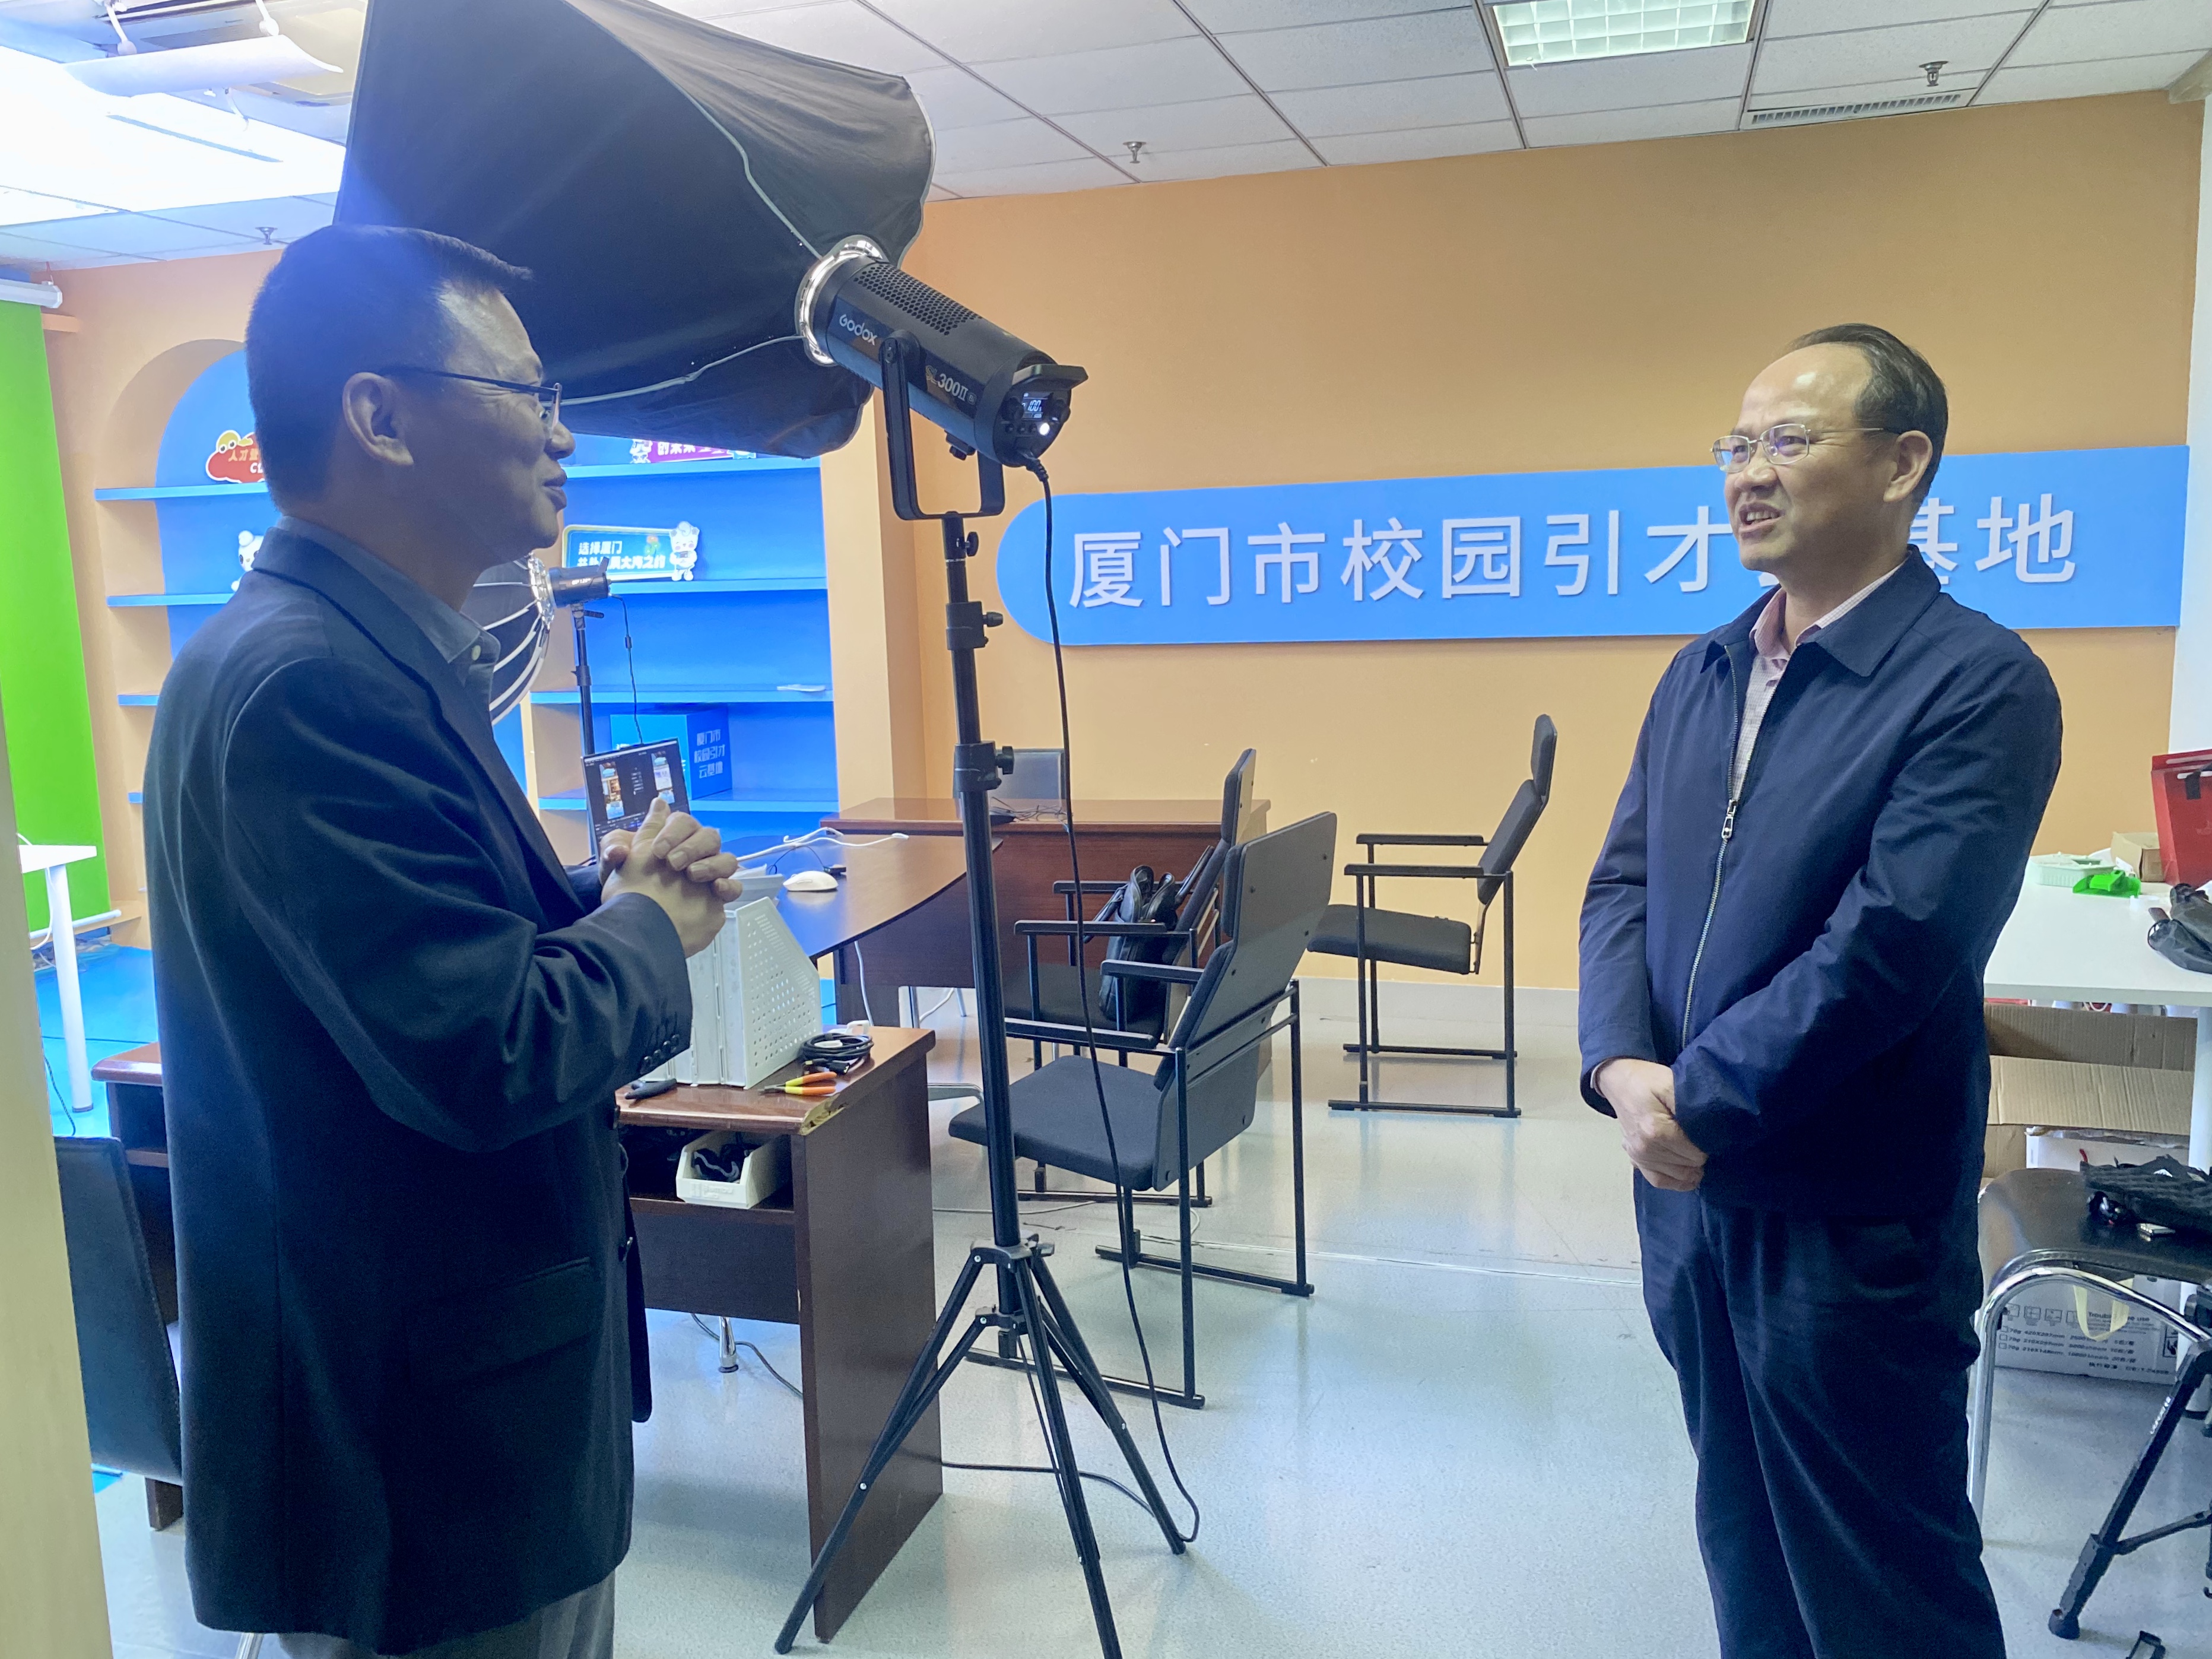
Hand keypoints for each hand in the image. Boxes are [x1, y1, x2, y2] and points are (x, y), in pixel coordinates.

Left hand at [602, 798, 729, 956]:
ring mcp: (709, 875)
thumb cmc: (625, 891)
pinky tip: (716, 888)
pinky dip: (729, 886)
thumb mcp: (614, 866)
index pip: (683, 821)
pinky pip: (734, 887)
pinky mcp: (717, 897)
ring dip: (712, 863)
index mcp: (673, 839)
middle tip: (673, 864)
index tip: (657, 850)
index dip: (673, 831)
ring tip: (692, 875)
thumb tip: (638, 824)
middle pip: (709, 836)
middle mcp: (695, 853)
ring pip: (727, 859)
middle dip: (692, 847)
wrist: (636, 929)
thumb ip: (617, 846)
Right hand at [1596, 1058, 1706, 1191]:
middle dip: (1699, 1157)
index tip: (1710, 1136)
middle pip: (1686, 1165)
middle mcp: (1644, 1148)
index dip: (1706, 1146)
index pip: (1693, 1153)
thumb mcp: (1670, 1083)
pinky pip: (1657, 1180)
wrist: (1619, 1082)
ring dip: (1691, 1171)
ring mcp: (1637, 1156)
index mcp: (1654, 1130)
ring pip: (1674, 1175)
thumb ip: (1689, 1106)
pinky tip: (1688, 1179)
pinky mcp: (1634, 1159)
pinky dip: (1675, 1183)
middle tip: (1707, 1144)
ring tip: (1703, 1163)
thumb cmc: (1647, 1081)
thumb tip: (1710, 1129)